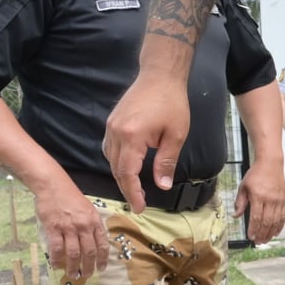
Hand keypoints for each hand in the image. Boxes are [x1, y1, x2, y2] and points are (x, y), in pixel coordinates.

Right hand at [34, 182, 108, 281]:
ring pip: (74, 253)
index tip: (102, 269)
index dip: (103, 259)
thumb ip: (92, 225)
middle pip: (89, 252)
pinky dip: (57, 259)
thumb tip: (96, 241)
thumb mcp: (89, 209)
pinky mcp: (54, 228)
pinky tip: (56, 265)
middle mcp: (84, 226)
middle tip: (87, 275)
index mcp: (95, 221)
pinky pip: (57, 248)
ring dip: (74, 267)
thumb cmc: (71, 197)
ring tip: (73, 274)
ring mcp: (69, 228)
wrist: (53, 186)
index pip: (102, 244)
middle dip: (89, 267)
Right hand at [104, 76, 190, 211]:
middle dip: (126, 189)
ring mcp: (111, 127)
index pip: (127, 173)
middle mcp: (116, 133)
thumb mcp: (175, 135)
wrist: (160, 76)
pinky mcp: (112, 122)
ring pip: (110, 160)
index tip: (139, 208)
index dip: (132, 193)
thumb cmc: (171, 103)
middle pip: (116, 169)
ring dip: (121, 176)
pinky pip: (109, 148)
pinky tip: (127, 168)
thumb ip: (166, 162)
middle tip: (138, 204)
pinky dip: (116, 162)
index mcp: (131, 137)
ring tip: (135, 190)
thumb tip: (162, 185)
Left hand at [235, 158, 284, 244]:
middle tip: (258, 242)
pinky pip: (283, 216)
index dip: (253, 229)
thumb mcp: (243, 187)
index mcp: (258, 196)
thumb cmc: (256, 174)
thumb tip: (236, 216)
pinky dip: (280, 226)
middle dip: (262, 234)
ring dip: (270, 233)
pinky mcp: (284, 200)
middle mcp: (270, 200)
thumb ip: (240, 202)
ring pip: (276, 221)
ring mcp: (278, 200)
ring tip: (266, 240)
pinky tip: (276, 232)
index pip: (256, 217)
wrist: (271, 164)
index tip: (251, 237)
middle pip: (266, 222)